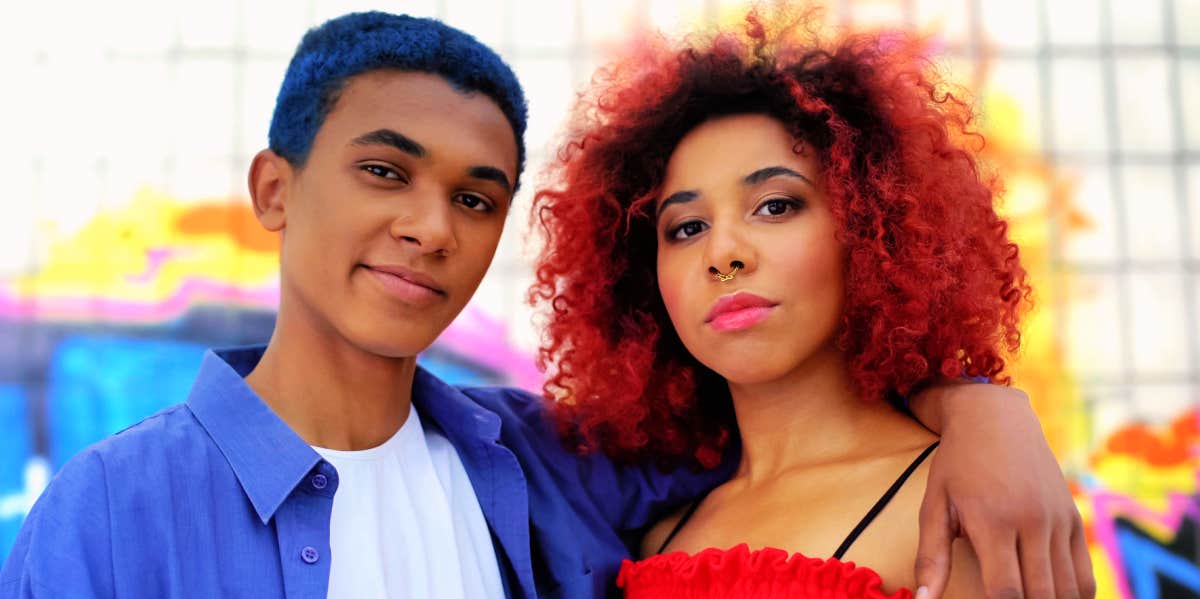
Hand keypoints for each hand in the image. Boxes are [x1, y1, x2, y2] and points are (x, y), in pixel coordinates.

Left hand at [910, 383, 1093, 598]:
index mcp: (993, 520)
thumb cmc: (958, 464)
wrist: (996, 418)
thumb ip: (931, 558)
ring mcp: (1058, 520)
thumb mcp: (935, 505)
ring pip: (1067, 589)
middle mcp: (1032, 522)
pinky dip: (1074, 595)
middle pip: (1040, 594)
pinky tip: (1053, 598)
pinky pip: (1084, 574)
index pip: (1006, 589)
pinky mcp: (1073, 518)